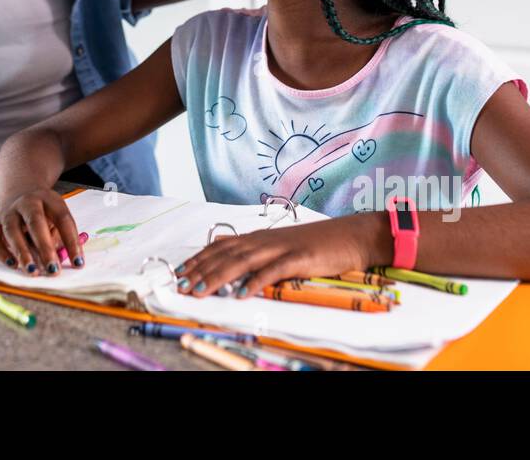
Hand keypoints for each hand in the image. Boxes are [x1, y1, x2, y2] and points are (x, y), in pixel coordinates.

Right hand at [0, 188, 84, 275]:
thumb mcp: (56, 215)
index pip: (63, 218)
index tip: (77, 263)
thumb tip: (60, 260)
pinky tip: (13, 265)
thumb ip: (60, 236)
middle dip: (45, 248)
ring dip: (22, 253)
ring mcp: (9, 212)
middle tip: (53, 269)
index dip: (71, 241)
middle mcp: (27, 202)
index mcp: (49, 199)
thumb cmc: (44, 210)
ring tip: (33, 271)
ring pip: (12, 230)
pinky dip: (1, 252)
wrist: (20, 190)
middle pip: (35, 221)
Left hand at [173, 219, 374, 298]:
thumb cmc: (315, 244)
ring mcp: (280, 248)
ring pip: (241, 262)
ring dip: (217, 277)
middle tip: (181, 286)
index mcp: (258, 237)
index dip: (198, 259)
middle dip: (200, 271)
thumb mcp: (279, 243)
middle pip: (225, 255)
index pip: (220, 246)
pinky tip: (242, 293)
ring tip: (199, 292)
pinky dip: (255, 282)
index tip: (179, 272)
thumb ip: (253, 247)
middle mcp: (264, 240)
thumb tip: (226, 251)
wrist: (350, 236)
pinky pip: (272, 271)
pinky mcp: (298, 259)